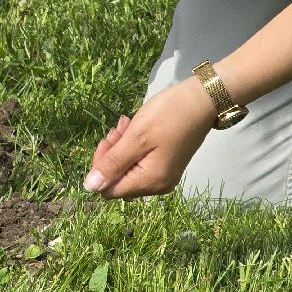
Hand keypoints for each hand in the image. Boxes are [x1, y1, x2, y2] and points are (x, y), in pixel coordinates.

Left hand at [81, 78, 215, 198]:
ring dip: (121, 147)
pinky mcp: (166, 164)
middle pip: (118, 179)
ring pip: (127, 169)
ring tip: (127, 125)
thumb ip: (113, 163)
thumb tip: (90, 187)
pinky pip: (140, 162)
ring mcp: (163, 176)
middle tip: (118, 129)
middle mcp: (157, 185)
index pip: (109, 189)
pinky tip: (134, 127)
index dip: (101, 168)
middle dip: (112, 154)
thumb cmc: (168, 116)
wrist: (202, 101)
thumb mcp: (136, 137)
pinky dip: (132, 146)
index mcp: (150, 182)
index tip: (108, 140)